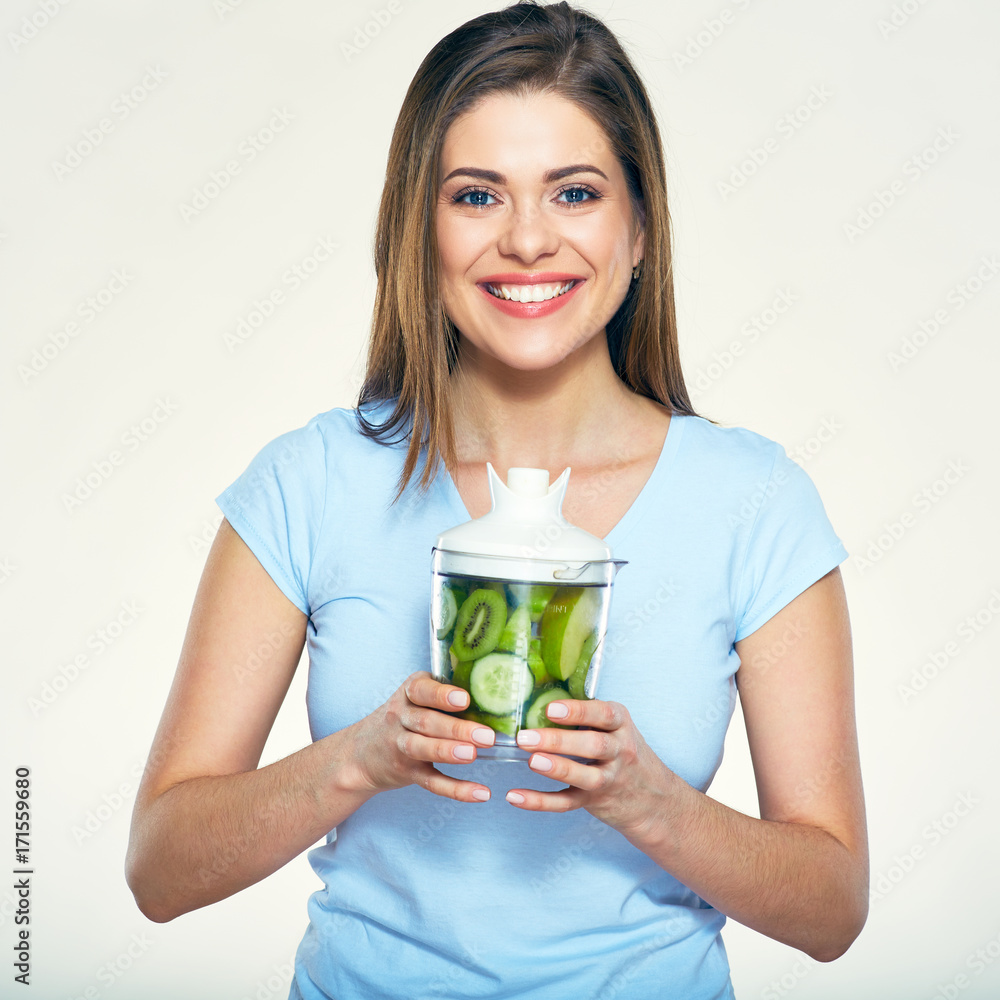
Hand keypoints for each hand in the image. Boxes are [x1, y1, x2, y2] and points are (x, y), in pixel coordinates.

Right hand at [344, 670, 495, 802]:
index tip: (464, 699)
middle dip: (456, 729)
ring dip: (448, 752)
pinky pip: (431, 782)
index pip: (421, 690)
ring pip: (423, 749)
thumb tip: (494, 695)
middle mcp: (400, 718)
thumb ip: (444, 694)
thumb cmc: (402, 719)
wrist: (359, 754)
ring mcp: (401, 747)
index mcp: (408, 694)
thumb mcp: (413, 698)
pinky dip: (456, 790)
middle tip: (485, 735)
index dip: (442, 695)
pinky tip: (480, 793)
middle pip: (426, 722)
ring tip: (473, 755)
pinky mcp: (407, 773)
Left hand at [505, 697, 674, 837]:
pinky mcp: (594, 802)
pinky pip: (567, 803)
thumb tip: (539, 695)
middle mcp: (619, 751)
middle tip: (526, 736)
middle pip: (593, 745)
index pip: (604, 715)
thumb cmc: (624, 752)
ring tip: (531, 760)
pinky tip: (516, 796)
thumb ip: (588, 716)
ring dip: (557, 768)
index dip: (577, 711)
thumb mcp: (617, 728)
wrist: (656, 799)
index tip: (551, 709)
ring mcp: (608, 779)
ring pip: (585, 776)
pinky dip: (540, 801)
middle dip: (558, 741)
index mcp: (621, 726)